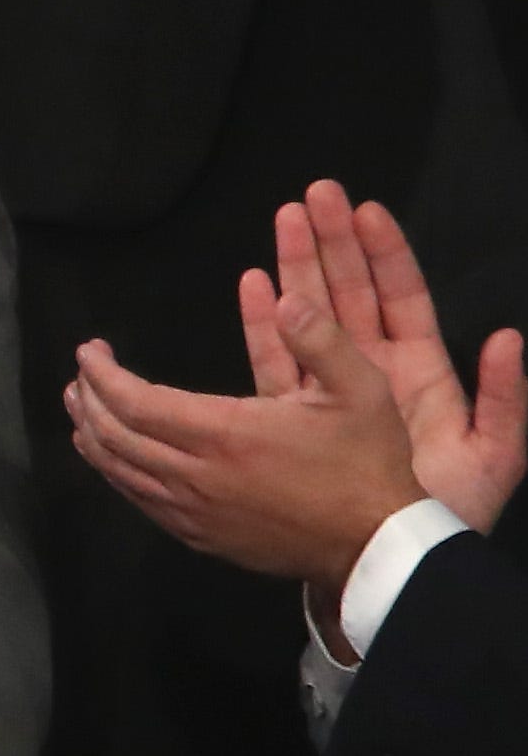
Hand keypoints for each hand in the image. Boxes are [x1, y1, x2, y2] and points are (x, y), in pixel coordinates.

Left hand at [66, 290, 427, 588]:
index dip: (102, 374)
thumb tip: (288, 298)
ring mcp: (194, 512)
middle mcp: (196, 475)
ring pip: (119, 473)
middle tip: (80, 376)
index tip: (89, 351)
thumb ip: (321, 339)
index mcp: (225, 433)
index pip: (135, 402)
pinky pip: (140, 502)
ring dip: (93, 437)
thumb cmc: (367, 463)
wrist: (376, 546)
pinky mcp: (201, 538)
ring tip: (82, 409)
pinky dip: (116, 473)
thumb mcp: (360, 390)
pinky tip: (115, 458)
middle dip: (88, 401)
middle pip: (114, 437)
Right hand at [281, 182, 527, 532]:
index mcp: (422, 373)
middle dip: (332, 242)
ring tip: (281, 220)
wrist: (395, 562)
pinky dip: (264, 322)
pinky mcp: (295, 416)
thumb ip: (504, 399)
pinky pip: (276, 360)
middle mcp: (375, 373)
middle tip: (314, 194)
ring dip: (297, 268)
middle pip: (351, 293)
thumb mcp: (493, 456)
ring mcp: (331, 392)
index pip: (402, 297)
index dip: (384, 253)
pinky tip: (253, 285)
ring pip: (311, 315)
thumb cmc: (447, 512)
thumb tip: (508, 337)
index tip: (365, 208)